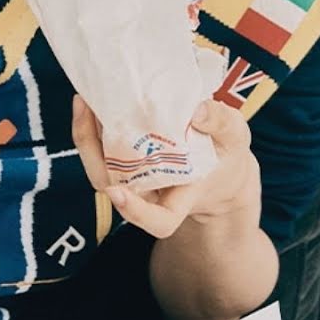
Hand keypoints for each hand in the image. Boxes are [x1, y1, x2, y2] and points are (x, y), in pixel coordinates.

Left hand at [70, 94, 261, 238]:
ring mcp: (134, 178)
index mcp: (180, 200)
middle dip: (91, 153)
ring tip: (84, 100)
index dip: (136, 212)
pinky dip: (94, 127)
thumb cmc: (226, 156)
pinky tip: (93, 100)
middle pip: (112, 188)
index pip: (158, 220)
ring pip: (101, 168)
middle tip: (87, 112)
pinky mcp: (126, 160)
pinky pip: (103, 150)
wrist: (218, 164)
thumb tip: (197, 111)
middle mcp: (150, 194)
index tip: (118, 194)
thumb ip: (222, 124)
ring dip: (87, 136)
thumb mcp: (235, 138)